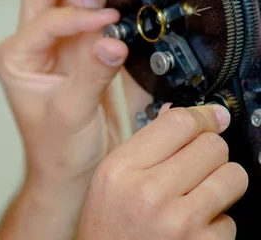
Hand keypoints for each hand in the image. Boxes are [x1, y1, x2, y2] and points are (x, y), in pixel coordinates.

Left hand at [0, 0, 138, 182]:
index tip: (107, 22)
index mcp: (16, 56)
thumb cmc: (57, 150)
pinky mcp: (84, 48)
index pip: (46, 18)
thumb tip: (113, 41)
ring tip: (114, 10)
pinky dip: (109, 8)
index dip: (77, 17)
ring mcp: (59, 42)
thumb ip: (92, 75)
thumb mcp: (72, 113)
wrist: (71, 172)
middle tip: (101, 2)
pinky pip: (95, 13)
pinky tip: (122, 18)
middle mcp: (33, 44)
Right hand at [77, 105, 247, 239]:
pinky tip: (194, 227)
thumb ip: (145, 146)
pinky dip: (218, 224)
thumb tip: (183, 114)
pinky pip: (232, 220)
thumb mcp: (111, 180)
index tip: (212, 118)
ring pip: (233, 177)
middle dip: (210, 154)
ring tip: (199, 196)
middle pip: (212, 145)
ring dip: (221, 184)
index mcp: (122, 168)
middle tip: (196, 168)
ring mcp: (179, 221)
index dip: (202, 117)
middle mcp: (149, 192)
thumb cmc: (108, 228)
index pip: (178, 123)